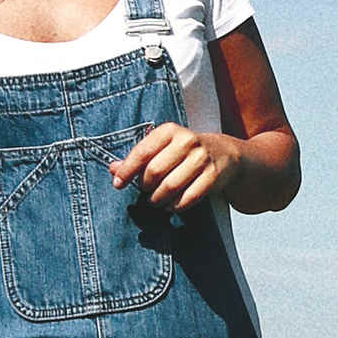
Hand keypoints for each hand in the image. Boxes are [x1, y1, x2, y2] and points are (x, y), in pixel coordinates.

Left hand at [109, 121, 246, 212]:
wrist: (225, 153)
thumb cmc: (185, 151)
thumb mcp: (162, 147)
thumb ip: (137, 157)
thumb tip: (113, 169)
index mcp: (170, 131)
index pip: (142, 152)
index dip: (127, 170)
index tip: (117, 184)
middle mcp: (187, 141)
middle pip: (155, 172)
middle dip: (145, 187)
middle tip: (144, 191)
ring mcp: (202, 158)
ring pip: (171, 186)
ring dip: (158, 199)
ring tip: (156, 200)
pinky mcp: (213, 175)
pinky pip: (189, 197)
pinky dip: (176, 206)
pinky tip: (172, 205)